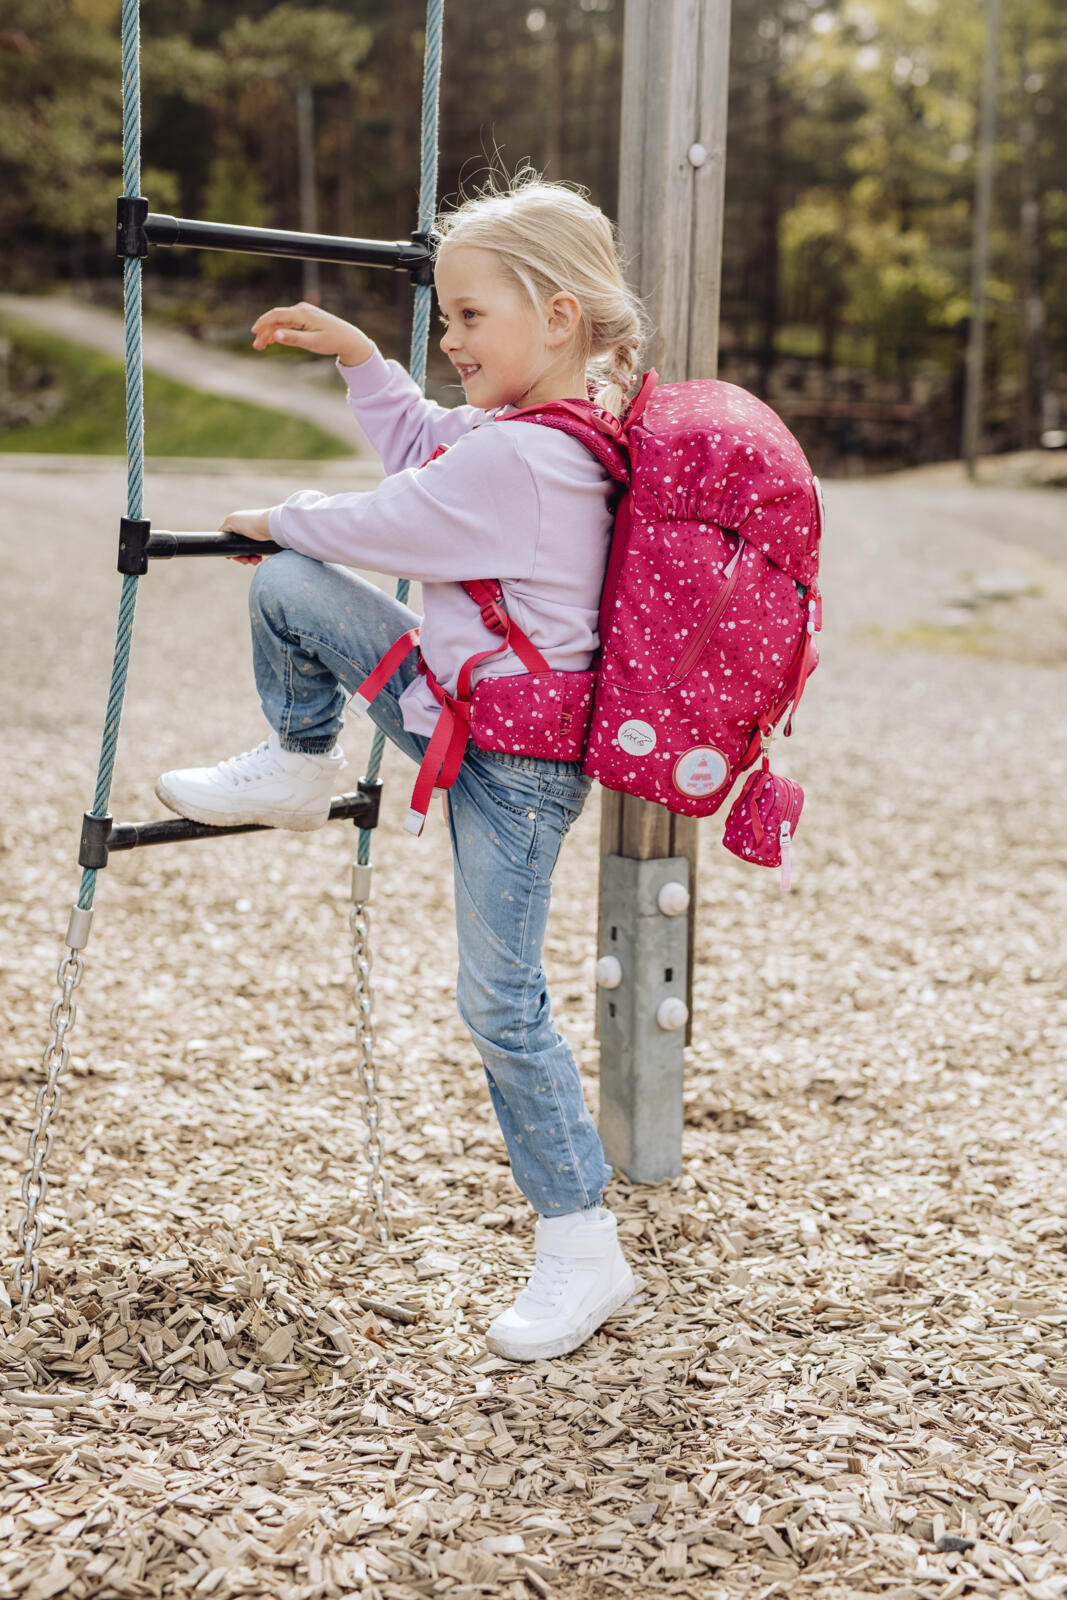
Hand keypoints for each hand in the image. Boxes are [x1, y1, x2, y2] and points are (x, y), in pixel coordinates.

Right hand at [221, 508, 271, 563]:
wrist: (272, 526)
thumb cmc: (252, 523)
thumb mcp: (232, 522)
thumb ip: (224, 530)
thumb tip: (221, 542)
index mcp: (235, 522)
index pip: (228, 540)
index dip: (230, 549)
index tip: (233, 557)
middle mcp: (243, 528)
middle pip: (238, 547)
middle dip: (241, 556)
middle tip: (245, 562)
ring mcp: (253, 534)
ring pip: (247, 551)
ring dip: (249, 558)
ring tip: (255, 561)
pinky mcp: (262, 539)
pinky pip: (256, 551)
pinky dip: (256, 556)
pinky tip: (259, 559)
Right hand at [251, 302, 373, 367]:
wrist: (348, 338)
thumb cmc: (332, 341)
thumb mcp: (312, 343)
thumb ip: (293, 339)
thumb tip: (275, 335)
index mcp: (302, 314)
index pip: (277, 315)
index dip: (263, 323)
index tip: (253, 332)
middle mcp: (302, 309)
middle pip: (277, 318)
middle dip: (265, 331)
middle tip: (257, 346)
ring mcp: (303, 312)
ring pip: (281, 321)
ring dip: (271, 332)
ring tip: (262, 345)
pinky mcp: (305, 317)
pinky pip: (288, 322)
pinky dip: (280, 330)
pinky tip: (273, 339)